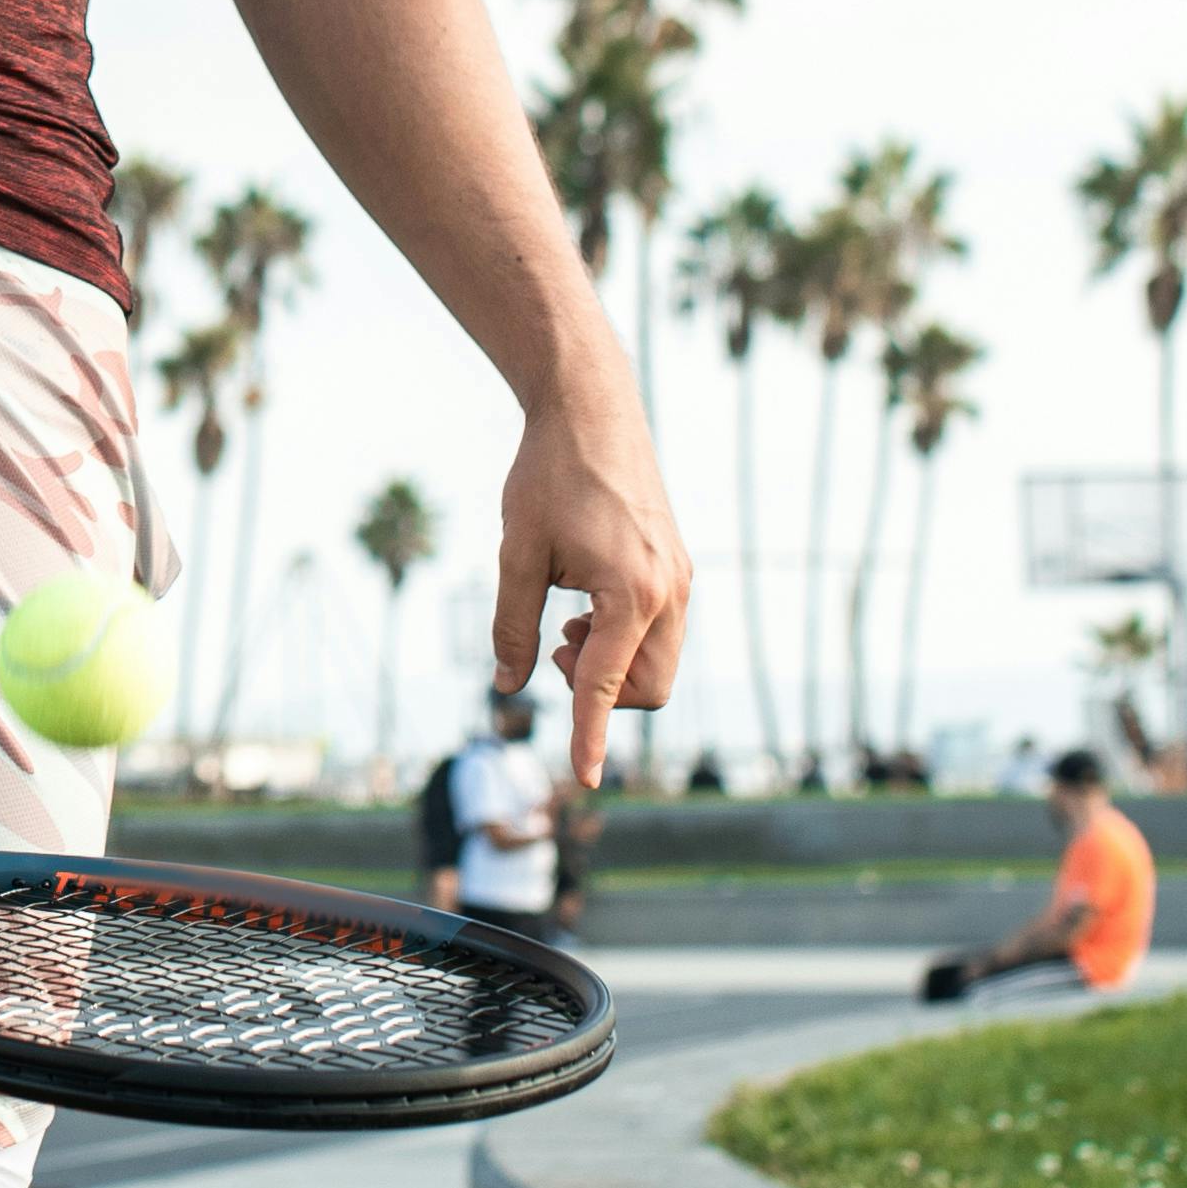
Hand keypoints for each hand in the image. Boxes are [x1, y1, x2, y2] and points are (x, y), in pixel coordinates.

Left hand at [492, 394, 690, 789]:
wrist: (592, 409)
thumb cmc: (548, 476)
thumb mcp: (517, 554)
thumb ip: (511, 627)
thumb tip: (506, 686)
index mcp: (631, 593)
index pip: (609, 686)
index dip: (591, 735)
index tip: (586, 778)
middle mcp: (670, 591)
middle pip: (649, 690)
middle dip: (604, 695)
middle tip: (556, 651)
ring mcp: (680, 579)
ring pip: (659, 665)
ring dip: (614, 667)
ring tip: (567, 626)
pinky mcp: (677, 567)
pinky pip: (661, 633)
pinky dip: (625, 640)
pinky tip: (586, 606)